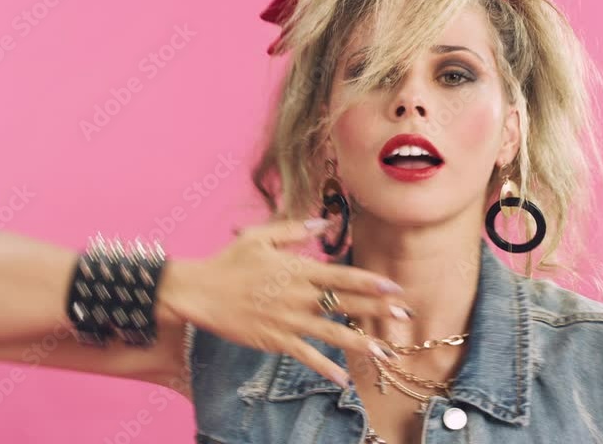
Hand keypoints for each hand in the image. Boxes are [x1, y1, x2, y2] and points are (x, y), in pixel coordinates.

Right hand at [159, 218, 411, 387]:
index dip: (370, 282)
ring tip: (385, 352)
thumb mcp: (261, 236)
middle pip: (345, 304)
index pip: (342, 276)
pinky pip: (305, 355)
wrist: (198, 291)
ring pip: (331, 333)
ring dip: (360, 342)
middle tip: (404, 316)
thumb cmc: (229, 260)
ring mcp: (288, 320)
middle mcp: (298, 296)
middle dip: (377, 310)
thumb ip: (295, 229)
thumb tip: (323, 223)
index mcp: (298, 270)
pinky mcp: (275, 340)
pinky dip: (324, 366)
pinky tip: (343, 379)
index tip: (394, 287)